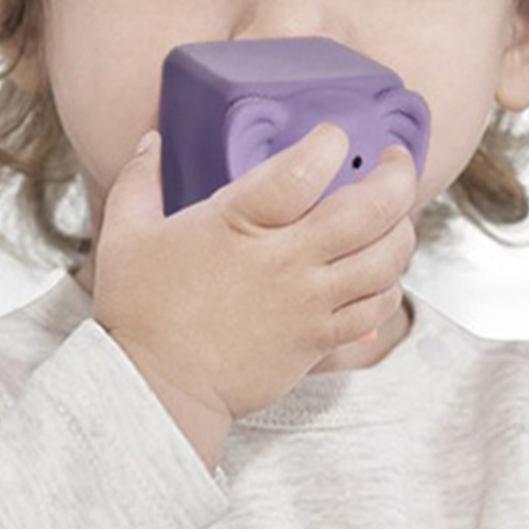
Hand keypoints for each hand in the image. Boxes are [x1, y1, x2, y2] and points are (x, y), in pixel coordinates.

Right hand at [92, 124, 417, 421]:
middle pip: (370, 209)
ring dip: (401, 229)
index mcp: (239, 224)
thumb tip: (150, 142)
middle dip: (396, 175)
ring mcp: (308, 302)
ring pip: (386, 258)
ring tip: (394, 215)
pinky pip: (375, 307)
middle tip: (394, 160)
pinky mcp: (318, 340)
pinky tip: (380, 272)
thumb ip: (139, 180)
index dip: (330, 143)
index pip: (305, 168)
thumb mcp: (127, 235)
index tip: (331, 138)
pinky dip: (388, 285)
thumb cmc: (139, 313)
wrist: (156, 390)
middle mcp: (284, 260)